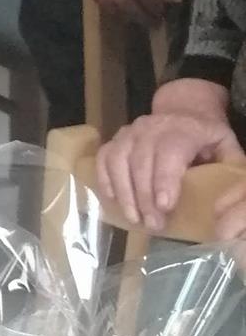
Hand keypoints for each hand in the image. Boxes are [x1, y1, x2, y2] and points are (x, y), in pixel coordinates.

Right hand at [97, 81, 245, 231]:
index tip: (165, 207)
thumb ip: (229, 164)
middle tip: (153, 225)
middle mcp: (152, 126)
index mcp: (183, 129)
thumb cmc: (206, 136)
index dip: (165, 179)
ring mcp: (131, 131)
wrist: (184, 110)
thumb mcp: (225, 145)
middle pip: (141, 161)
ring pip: (118, 159)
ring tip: (134, 218)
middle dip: (145, 197)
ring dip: (124, 192)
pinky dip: (105, 179)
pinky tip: (113, 200)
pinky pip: (104, 157)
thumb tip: (231, 195)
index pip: (169, 151)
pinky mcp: (117, 138)